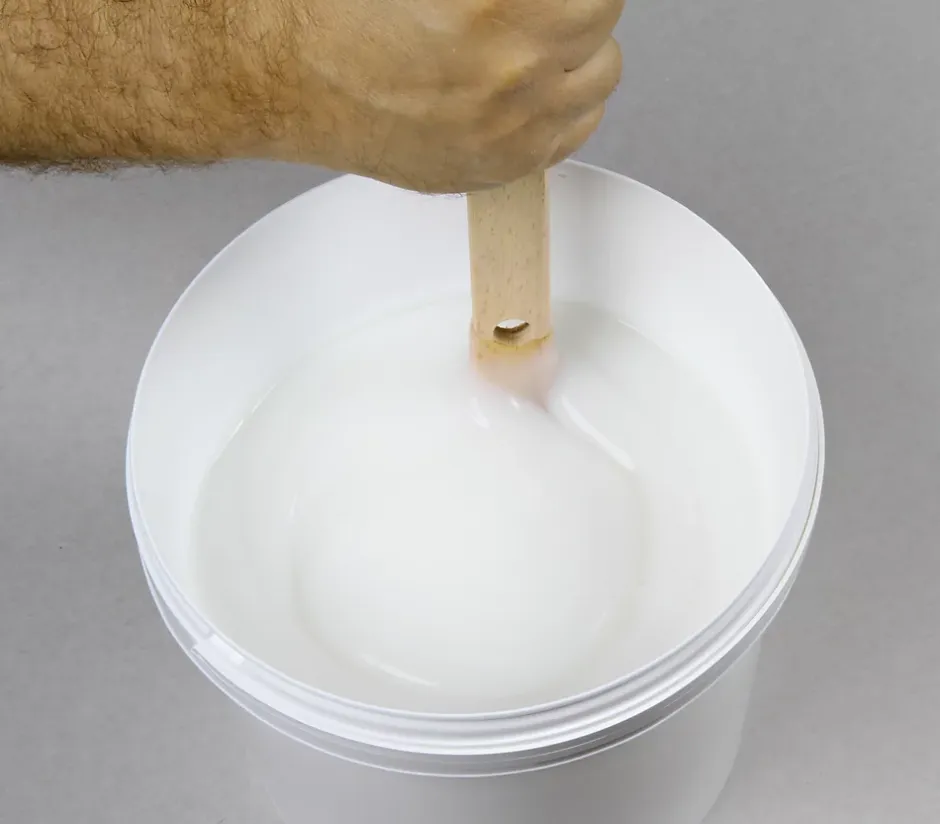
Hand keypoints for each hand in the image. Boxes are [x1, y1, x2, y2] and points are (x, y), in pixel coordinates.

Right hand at [249, 0, 624, 191]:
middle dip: (575, 3)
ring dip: (578, 52)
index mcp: (499, 12)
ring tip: (534, 39)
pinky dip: (564, 105)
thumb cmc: (341, 16)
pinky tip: (528, 85)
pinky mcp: (501, 166)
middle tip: (537, 3)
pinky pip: (573, 133)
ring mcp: (512, 129)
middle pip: (601, 20)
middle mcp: (514, 75)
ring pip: (599, 79)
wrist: (295, 80)